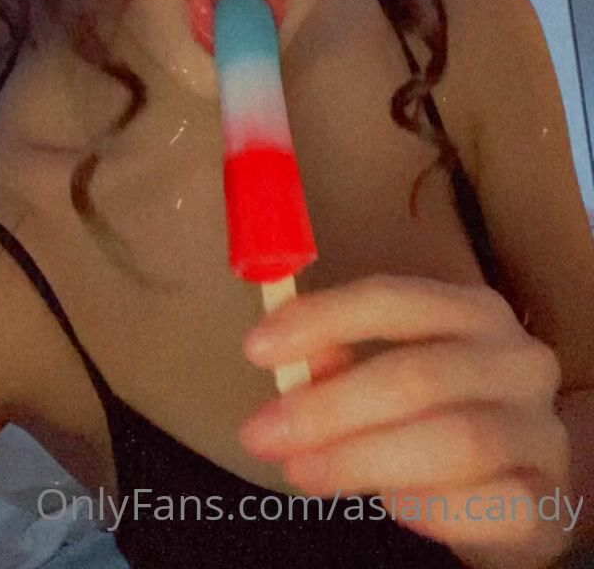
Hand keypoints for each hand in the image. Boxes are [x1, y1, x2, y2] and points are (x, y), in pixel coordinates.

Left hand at [239, 275, 571, 567]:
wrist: (526, 490)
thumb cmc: (444, 419)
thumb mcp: (396, 377)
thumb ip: (347, 364)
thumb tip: (295, 363)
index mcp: (474, 312)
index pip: (395, 299)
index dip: (322, 318)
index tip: (257, 347)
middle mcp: (519, 360)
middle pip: (418, 373)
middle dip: (328, 406)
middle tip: (264, 434)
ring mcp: (541, 429)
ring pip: (453, 438)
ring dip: (363, 458)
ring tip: (303, 472)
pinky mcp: (548, 499)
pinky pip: (487, 503)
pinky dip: (430, 506)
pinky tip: (388, 506)